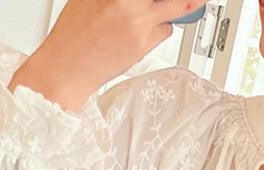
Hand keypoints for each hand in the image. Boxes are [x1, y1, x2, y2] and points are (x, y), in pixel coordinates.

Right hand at [8, 0, 206, 111]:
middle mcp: (126, 2)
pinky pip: (165, 31)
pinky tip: (145, 31)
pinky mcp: (143, 44)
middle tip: (195, 0)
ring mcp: (137, 22)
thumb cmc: (75, 33)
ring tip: (157, 12)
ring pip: (176, 8)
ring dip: (173, 8)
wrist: (68, 68)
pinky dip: (161, 28)